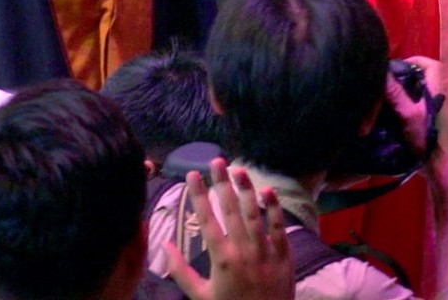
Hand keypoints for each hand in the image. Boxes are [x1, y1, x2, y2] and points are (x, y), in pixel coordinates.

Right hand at [165, 158, 293, 299]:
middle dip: (222, 182)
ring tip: (238, 169)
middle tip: (216, 161)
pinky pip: (279, 226)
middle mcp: (242, 250)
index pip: (206, 219)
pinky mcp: (284, 254)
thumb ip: (180, 271)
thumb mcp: (199, 296)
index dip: (198, 195)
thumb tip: (164, 246)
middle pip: (230, 209)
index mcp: (221, 258)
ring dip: (246, 188)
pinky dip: (274, 207)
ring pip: (254, 212)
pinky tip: (267, 190)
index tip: (191, 175)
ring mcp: (265, 250)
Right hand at [384, 56, 443, 155]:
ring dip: (402, 91)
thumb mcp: (408, 115)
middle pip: (420, 76)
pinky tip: (391, 111)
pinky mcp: (430, 118)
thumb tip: (382, 72)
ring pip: (417, 89)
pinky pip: (416, 102)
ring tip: (384, 96)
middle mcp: (439, 94)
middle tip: (384, 83)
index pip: (428, 64)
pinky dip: (405, 103)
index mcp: (438, 88)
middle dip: (403, 77)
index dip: (412, 62)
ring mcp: (435, 107)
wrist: (437, 167)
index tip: (394, 69)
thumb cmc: (426, 139)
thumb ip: (396, 93)